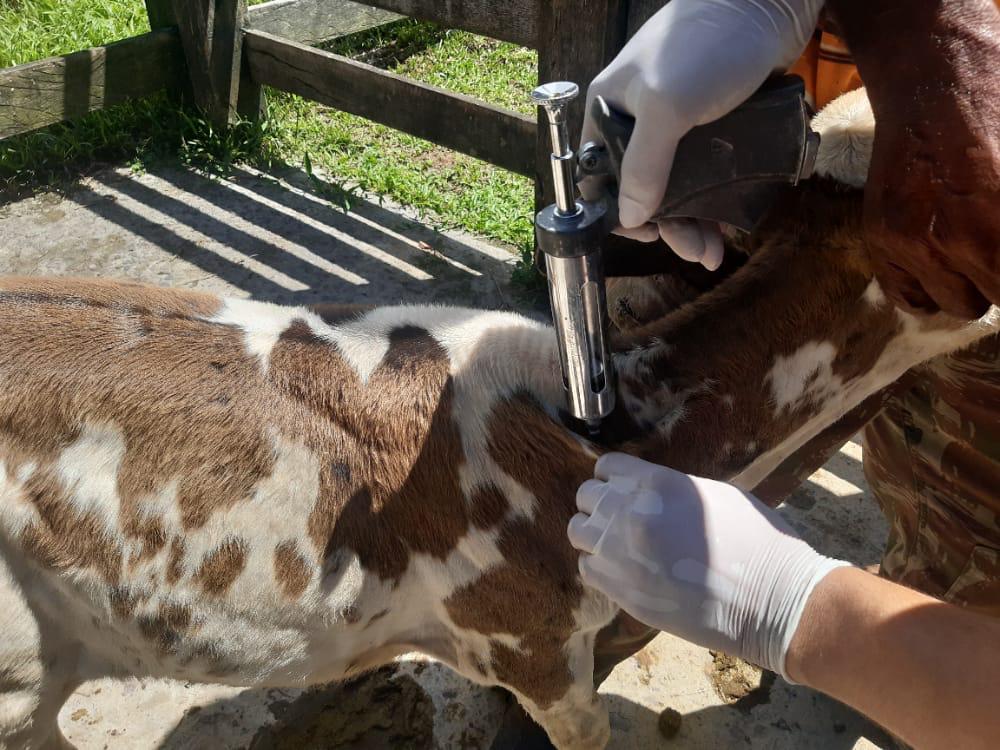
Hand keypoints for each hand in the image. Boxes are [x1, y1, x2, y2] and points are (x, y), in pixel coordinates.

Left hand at [568, 453, 847, 678]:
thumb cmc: (757, 541)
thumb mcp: (715, 494)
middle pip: (587, 496)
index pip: (606, 467)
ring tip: (618, 544)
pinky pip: (586, 569)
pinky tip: (623, 570)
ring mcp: (621, 553)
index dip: (614, 477)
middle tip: (620, 518)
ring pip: (578, 532)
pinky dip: (599, 567)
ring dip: (594, 534)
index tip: (623, 488)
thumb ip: (671, 488)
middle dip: (600, 503)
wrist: (773, 599)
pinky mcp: (621, 590)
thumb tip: (644, 489)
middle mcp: (630, 513)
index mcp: (657, 483)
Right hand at [579, 0, 822, 269]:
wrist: (769, 5)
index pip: (600, 174)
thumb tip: (630, 218)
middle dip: (668, 225)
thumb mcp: (667, 108)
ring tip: (715, 250)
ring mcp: (679, 122)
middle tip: (696, 252)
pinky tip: (727, 222)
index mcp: (612, 109)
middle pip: (643, 187)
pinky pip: (708, 172)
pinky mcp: (715, 123)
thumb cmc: (706, 48)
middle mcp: (639, 118)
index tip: (648, 236)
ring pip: (678, 184)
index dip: (620, 211)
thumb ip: (644, 165)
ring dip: (694, 220)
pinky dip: (715, 199)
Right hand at [860, 3, 999, 318]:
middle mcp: (961, 241)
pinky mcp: (882, 241)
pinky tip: (941, 264)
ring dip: (974, 284)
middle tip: (996, 240)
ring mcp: (915, 244)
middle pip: (998, 296)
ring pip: (963, 304)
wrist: (935, 78)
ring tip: (974, 248)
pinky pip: (910, 299)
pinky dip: (929, 292)